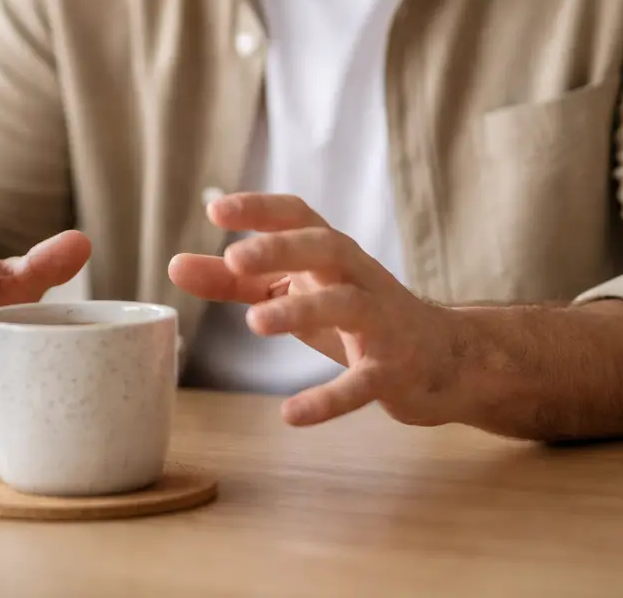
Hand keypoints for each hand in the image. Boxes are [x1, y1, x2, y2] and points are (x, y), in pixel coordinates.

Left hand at [169, 193, 463, 427]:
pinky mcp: (394, 370)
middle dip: (282, 247)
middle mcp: (360, 277)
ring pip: (346, 305)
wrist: (447, 359)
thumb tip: (175, 264)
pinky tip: (292, 415)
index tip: (214, 208)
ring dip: (302, 310)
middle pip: (326, 247)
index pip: (299, 215)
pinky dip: (329, 398)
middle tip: (235, 259)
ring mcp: (381, 323)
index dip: (260, 209)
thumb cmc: (359, 317)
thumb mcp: (297, 292)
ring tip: (255, 323)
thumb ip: (235, 281)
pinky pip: (363, 382)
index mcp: (333, 255)